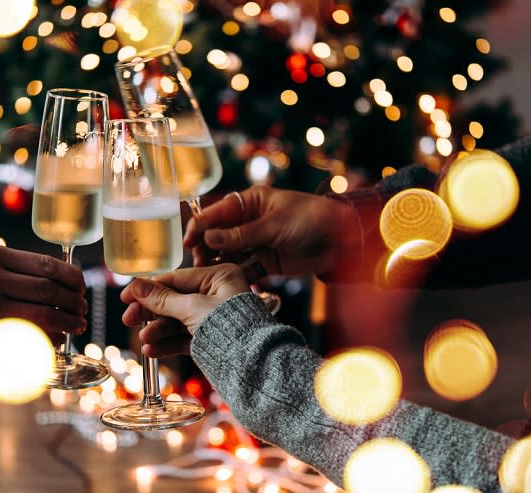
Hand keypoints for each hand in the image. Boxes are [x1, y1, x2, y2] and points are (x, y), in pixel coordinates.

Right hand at [0, 243, 87, 357]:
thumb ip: (12, 267)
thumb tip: (60, 278)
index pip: (46, 264)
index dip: (72, 277)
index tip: (81, 286)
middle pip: (50, 288)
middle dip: (75, 300)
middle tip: (83, 308)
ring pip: (45, 312)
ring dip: (69, 320)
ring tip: (78, 324)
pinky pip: (30, 334)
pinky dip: (51, 337)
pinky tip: (58, 339)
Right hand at [119, 264, 249, 356]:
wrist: (253, 365)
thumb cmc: (230, 328)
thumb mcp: (192, 308)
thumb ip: (162, 299)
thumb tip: (137, 286)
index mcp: (220, 276)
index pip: (176, 278)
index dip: (149, 288)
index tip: (126, 296)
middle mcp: (218, 294)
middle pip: (174, 300)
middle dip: (151, 313)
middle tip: (129, 320)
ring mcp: (214, 317)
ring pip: (178, 321)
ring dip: (158, 331)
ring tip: (144, 341)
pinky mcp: (212, 339)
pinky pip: (184, 338)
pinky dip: (168, 343)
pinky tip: (152, 351)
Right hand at [183, 185, 360, 278]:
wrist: (342, 240)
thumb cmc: (311, 219)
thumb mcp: (274, 224)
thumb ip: (241, 234)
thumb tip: (209, 237)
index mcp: (249, 203)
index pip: (216, 213)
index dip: (200, 227)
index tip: (189, 243)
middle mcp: (248, 222)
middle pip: (217, 235)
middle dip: (205, 248)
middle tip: (198, 263)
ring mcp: (256, 243)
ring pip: (227, 254)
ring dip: (216, 264)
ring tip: (206, 276)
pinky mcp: (265, 263)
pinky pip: (243, 270)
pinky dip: (233, 276)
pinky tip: (223, 285)